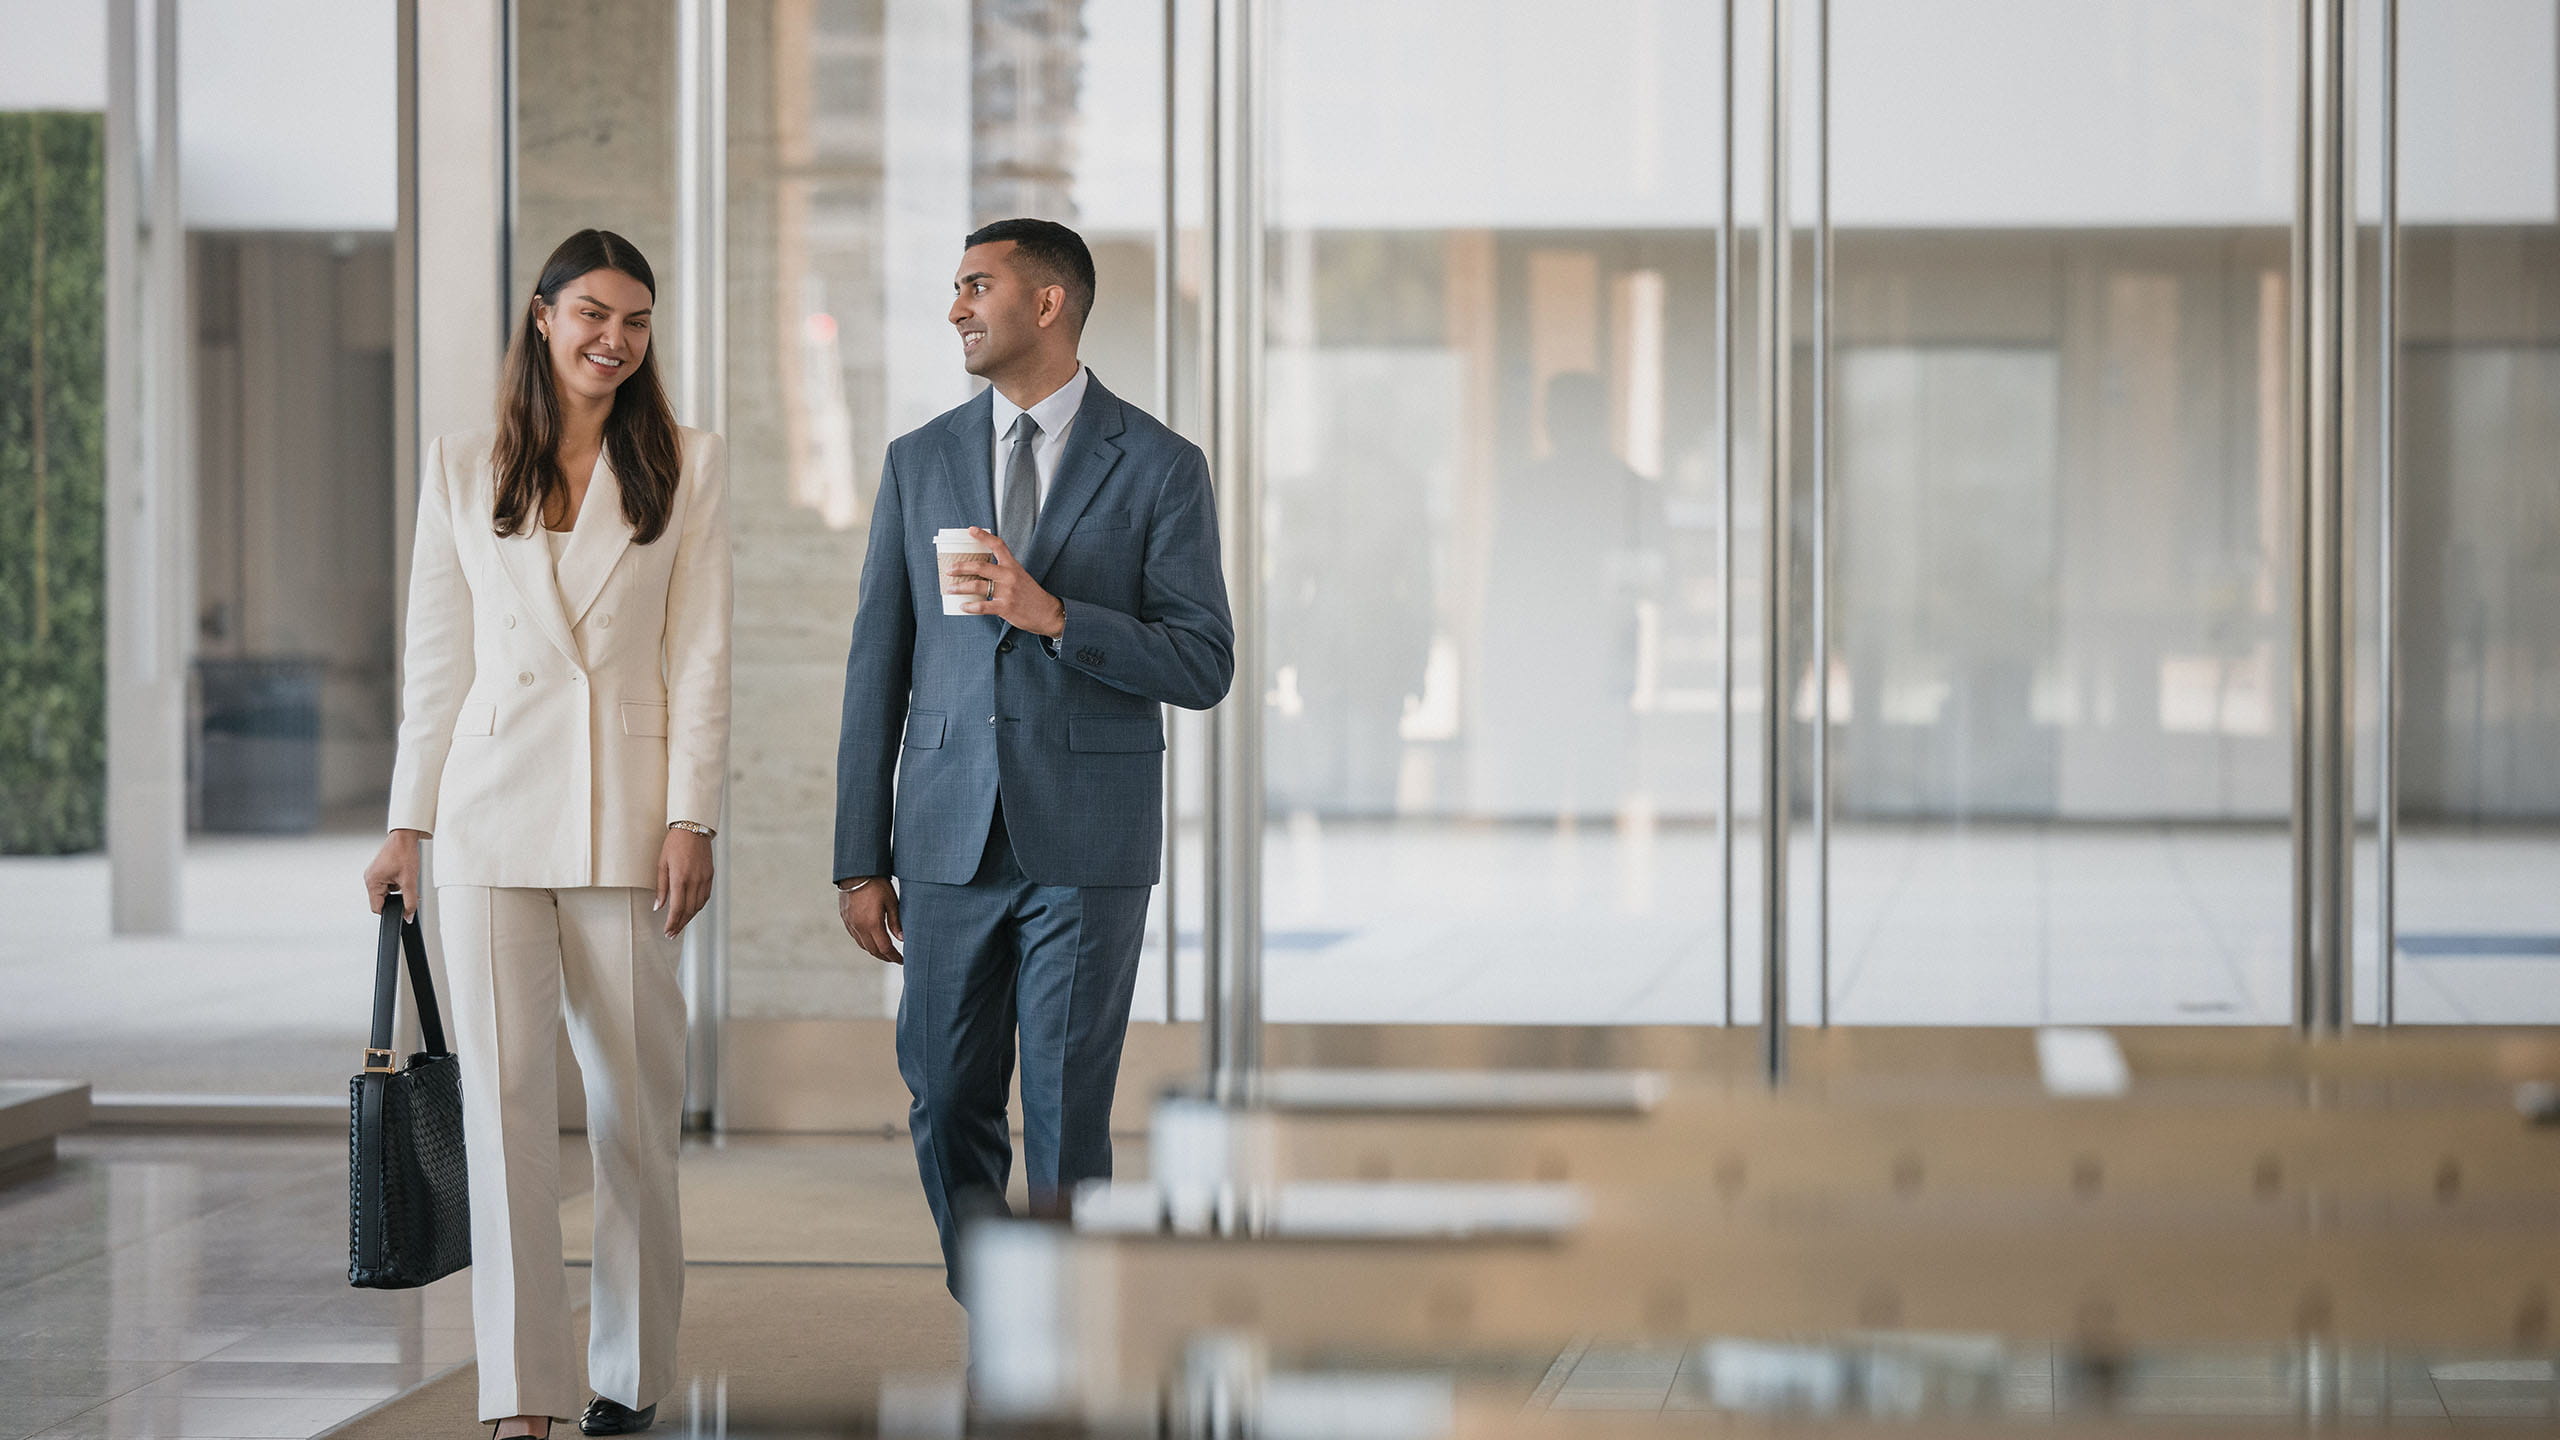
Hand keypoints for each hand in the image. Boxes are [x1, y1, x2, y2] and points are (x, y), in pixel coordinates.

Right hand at [365, 831, 425, 918]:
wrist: (405, 837)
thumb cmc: (403, 853)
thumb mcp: (409, 881)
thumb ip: (410, 901)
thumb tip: (408, 915)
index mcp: (372, 882)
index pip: (377, 908)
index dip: (390, 911)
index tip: (401, 909)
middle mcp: (370, 878)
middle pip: (382, 900)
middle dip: (396, 898)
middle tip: (407, 889)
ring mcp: (374, 874)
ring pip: (386, 892)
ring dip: (397, 890)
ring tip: (405, 878)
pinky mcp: (379, 871)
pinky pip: (387, 884)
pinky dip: (396, 883)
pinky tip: (403, 875)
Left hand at [656, 827, 714, 937]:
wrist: (693, 828)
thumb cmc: (674, 844)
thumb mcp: (662, 864)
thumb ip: (661, 887)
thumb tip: (658, 906)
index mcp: (680, 878)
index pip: (677, 908)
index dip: (672, 923)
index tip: (667, 932)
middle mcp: (694, 880)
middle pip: (688, 910)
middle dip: (680, 924)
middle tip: (672, 934)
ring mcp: (704, 878)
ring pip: (698, 906)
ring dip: (689, 918)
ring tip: (680, 925)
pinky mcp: (710, 876)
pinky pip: (705, 897)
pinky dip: (698, 907)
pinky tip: (691, 911)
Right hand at [838, 877, 903, 964]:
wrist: (857, 871)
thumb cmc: (877, 884)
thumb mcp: (891, 902)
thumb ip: (896, 923)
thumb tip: (902, 939)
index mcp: (872, 924)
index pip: (885, 948)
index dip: (894, 957)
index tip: (902, 960)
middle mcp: (859, 927)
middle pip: (873, 950)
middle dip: (885, 957)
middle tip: (895, 958)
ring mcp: (850, 923)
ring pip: (863, 945)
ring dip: (874, 951)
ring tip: (885, 951)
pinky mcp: (845, 918)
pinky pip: (855, 936)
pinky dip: (865, 942)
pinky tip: (871, 940)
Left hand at [944, 527, 1065, 636]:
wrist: (1048, 612)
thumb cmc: (1031, 595)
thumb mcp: (1020, 577)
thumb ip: (1003, 572)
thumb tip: (980, 573)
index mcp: (1013, 566)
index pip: (998, 545)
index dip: (983, 536)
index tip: (971, 530)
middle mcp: (1009, 576)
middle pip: (980, 566)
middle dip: (961, 567)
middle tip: (949, 569)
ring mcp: (1007, 592)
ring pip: (977, 585)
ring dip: (960, 587)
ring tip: (950, 589)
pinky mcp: (1005, 607)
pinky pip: (982, 606)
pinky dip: (970, 606)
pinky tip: (963, 606)